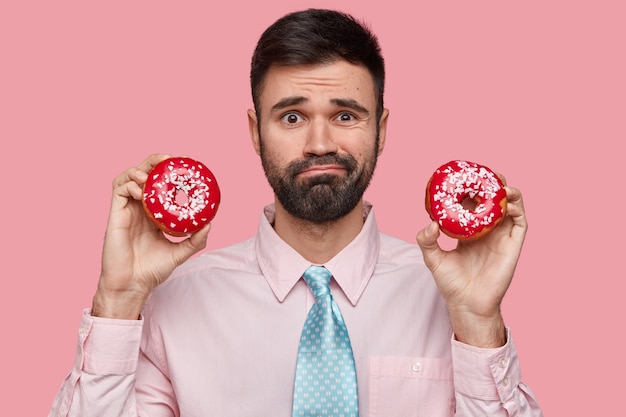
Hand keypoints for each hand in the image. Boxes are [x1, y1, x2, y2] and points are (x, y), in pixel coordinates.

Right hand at [92, 154, 210, 318]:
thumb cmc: (152, 270)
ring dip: (141, 169)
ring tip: (154, 171)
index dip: (170, 171)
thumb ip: (195, 240)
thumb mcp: (180, 252)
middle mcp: (139, 208)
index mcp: (153, 213)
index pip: (161, 185)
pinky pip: (119, 190)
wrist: (133, 285)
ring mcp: (126, 210)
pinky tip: (142, 190)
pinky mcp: (115, 214)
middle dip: (156, 161)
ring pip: (128, 177)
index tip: (186, 163)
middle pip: (144, 175)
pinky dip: (130, 184)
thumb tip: (209, 224)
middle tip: (171, 158)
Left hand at [416, 185, 527, 346]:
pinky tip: (507, 201)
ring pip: (511, 206)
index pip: (472, 203)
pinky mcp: (513, 245)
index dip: (470, 188)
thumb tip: (430, 224)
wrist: (467, 304)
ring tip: (499, 182)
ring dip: (507, 191)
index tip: (464, 175)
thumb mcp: (433, 258)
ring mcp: (502, 237)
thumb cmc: (451, 283)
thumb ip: (426, 240)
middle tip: (482, 172)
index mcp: (470, 231)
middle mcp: (488, 231)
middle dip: (490, 184)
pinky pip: (520, 222)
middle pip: (493, 200)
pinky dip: (517, 207)